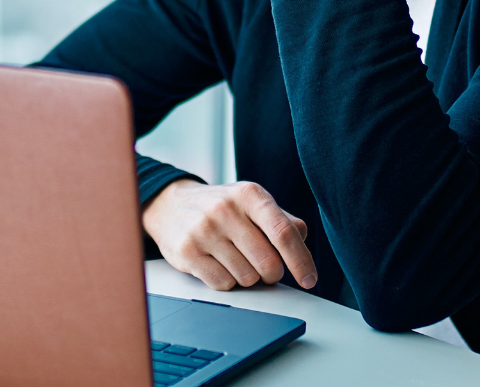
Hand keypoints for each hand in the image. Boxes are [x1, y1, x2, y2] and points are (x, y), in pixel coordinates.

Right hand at [142, 180, 317, 290]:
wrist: (170, 206)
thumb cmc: (221, 208)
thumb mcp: (252, 203)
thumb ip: (282, 220)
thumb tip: (302, 239)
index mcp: (249, 195)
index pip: (283, 232)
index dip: (301, 260)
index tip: (309, 279)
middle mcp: (225, 210)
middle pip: (268, 262)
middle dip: (272, 274)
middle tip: (265, 268)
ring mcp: (203, 231)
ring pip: (247, 277)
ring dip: (248, 277)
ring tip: (236, 260)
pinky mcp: (187, 252)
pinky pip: (223, 284)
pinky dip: (228, 281)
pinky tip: (219, 265)